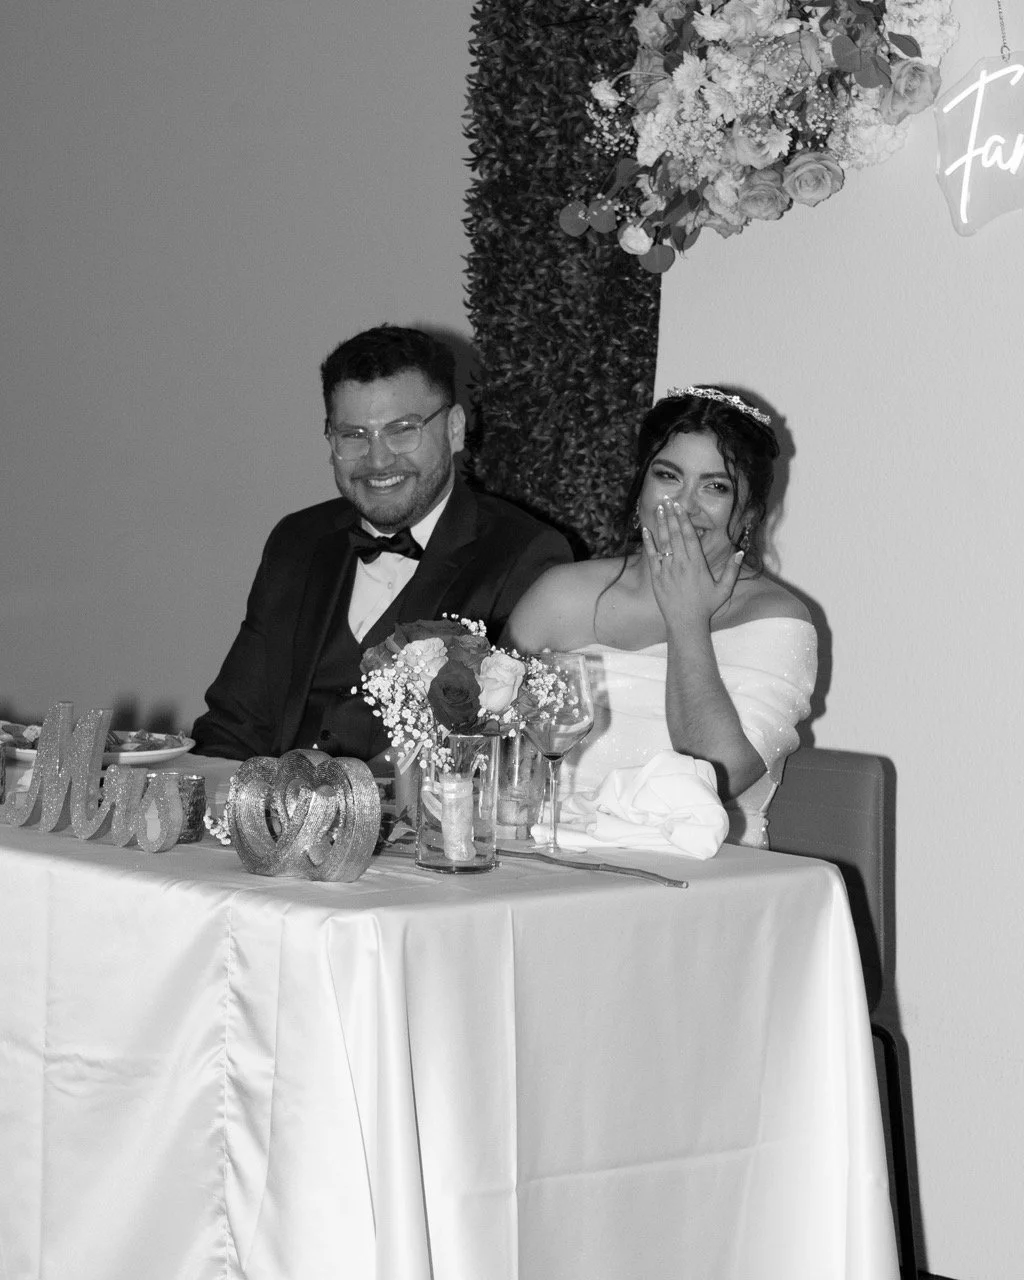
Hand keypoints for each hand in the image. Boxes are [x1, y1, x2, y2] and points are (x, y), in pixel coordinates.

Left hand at [641, 501, 742, 627]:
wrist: (685, 623)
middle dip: (671, 515)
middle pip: (675, 534)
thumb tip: (740, 552)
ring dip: (661, 524)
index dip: (684, 519)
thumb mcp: (724, 589)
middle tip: (668, 499)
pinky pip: (652, 556)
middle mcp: (681, 564)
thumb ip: (733, 570)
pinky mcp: (657, 577)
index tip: (680, 506)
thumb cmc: (706, 606)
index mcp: (697, 564)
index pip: (690, 536)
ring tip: (659, 508)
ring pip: (663, 542)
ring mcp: (667, 570)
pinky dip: (648, 543)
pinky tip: (646, 530)